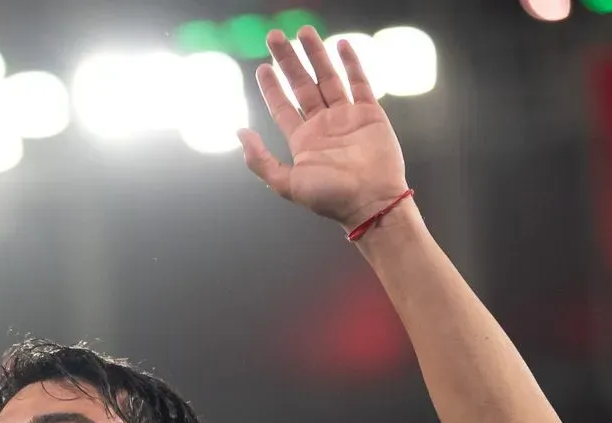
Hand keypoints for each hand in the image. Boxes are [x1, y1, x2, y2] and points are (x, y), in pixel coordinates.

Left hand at [240, 28, 410, 227]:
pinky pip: (359, 82)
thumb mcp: (286, 184)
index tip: (262, 67)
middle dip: (288, 60)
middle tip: (274, 36)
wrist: (372, 202)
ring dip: (316, 54)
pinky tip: (341, 45)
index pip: (283, 106)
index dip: (271, 87)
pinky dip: (351, 63)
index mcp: (303, 140)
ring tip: (304, 31)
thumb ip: (261, 161)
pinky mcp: (370, 113)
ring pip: (328, 78)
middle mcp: (323, 124)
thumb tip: (240, 133)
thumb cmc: (330, 198)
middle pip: (302, 85)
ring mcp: (346, 116)